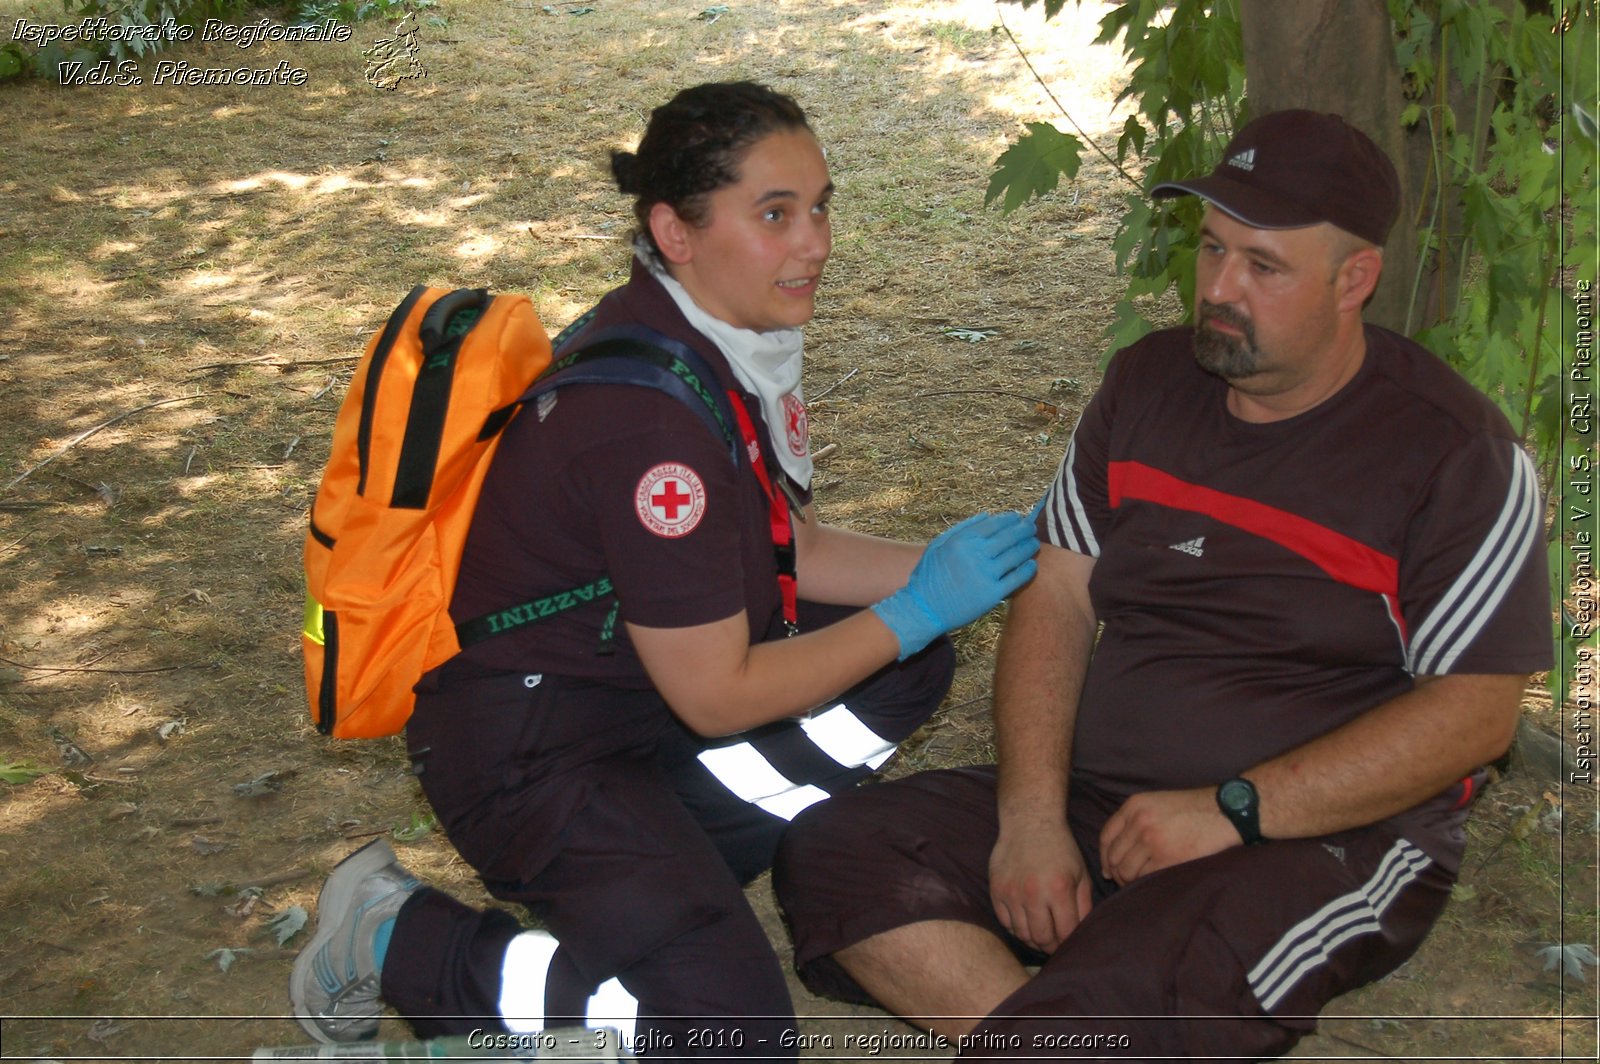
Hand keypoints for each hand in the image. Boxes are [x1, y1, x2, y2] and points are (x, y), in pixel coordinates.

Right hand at [871, 511, 1038, 658]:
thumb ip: (962, 528)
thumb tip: (987, 515)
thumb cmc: (929, 576)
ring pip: (1016, 555)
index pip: (994, 524)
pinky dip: (1027, 569)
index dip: (1010, 519)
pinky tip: (1031, 564)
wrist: (924, 609)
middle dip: (1024, 529)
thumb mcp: (938, 546)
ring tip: (1034, 543)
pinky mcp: (992, 594)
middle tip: (1032, 527)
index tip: (1018, 518)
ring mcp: (985, 575)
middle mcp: (975, 555)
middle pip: (1009, 537)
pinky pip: (1016, 578)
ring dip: (1029, 547)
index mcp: (962, 541)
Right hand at [989, 818, 1093, 954]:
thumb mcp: (1081, 873)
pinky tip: (1025, 922)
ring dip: (1033, 939)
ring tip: (1041, 935)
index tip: (1070, 944)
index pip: (1065, 932)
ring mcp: (1012, 892)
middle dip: (1051, 946)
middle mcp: (1033, 893)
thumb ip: (1084, 906)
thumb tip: (1082, 934)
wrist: (1029, 822)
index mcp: (1059, 889)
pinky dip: (1016, 928)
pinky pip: (1005, 922)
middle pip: (1042, 938)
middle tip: (1055, 945)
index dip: (1069, 943)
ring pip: (1022, 934)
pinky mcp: (996, 889)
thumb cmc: (1060, 848)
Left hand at [1098, 788, 1239, 885]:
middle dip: (1116, 872)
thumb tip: (1118, 850)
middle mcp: (1139, 822)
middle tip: (1125, 881)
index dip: (1105, 856)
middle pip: (1114, 856)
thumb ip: (1136, 820)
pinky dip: (1144, 885)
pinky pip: (1145, 878)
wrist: (1226, 812)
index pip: (1106, 836)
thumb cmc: (1194, 809)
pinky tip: (1151, 885)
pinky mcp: (1167, 858)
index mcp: (1134, 806)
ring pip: (1126, 870)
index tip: (1108, 868)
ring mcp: (1152, 841)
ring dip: (1129, 880)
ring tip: (1138, 884)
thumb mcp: (1158, 802)